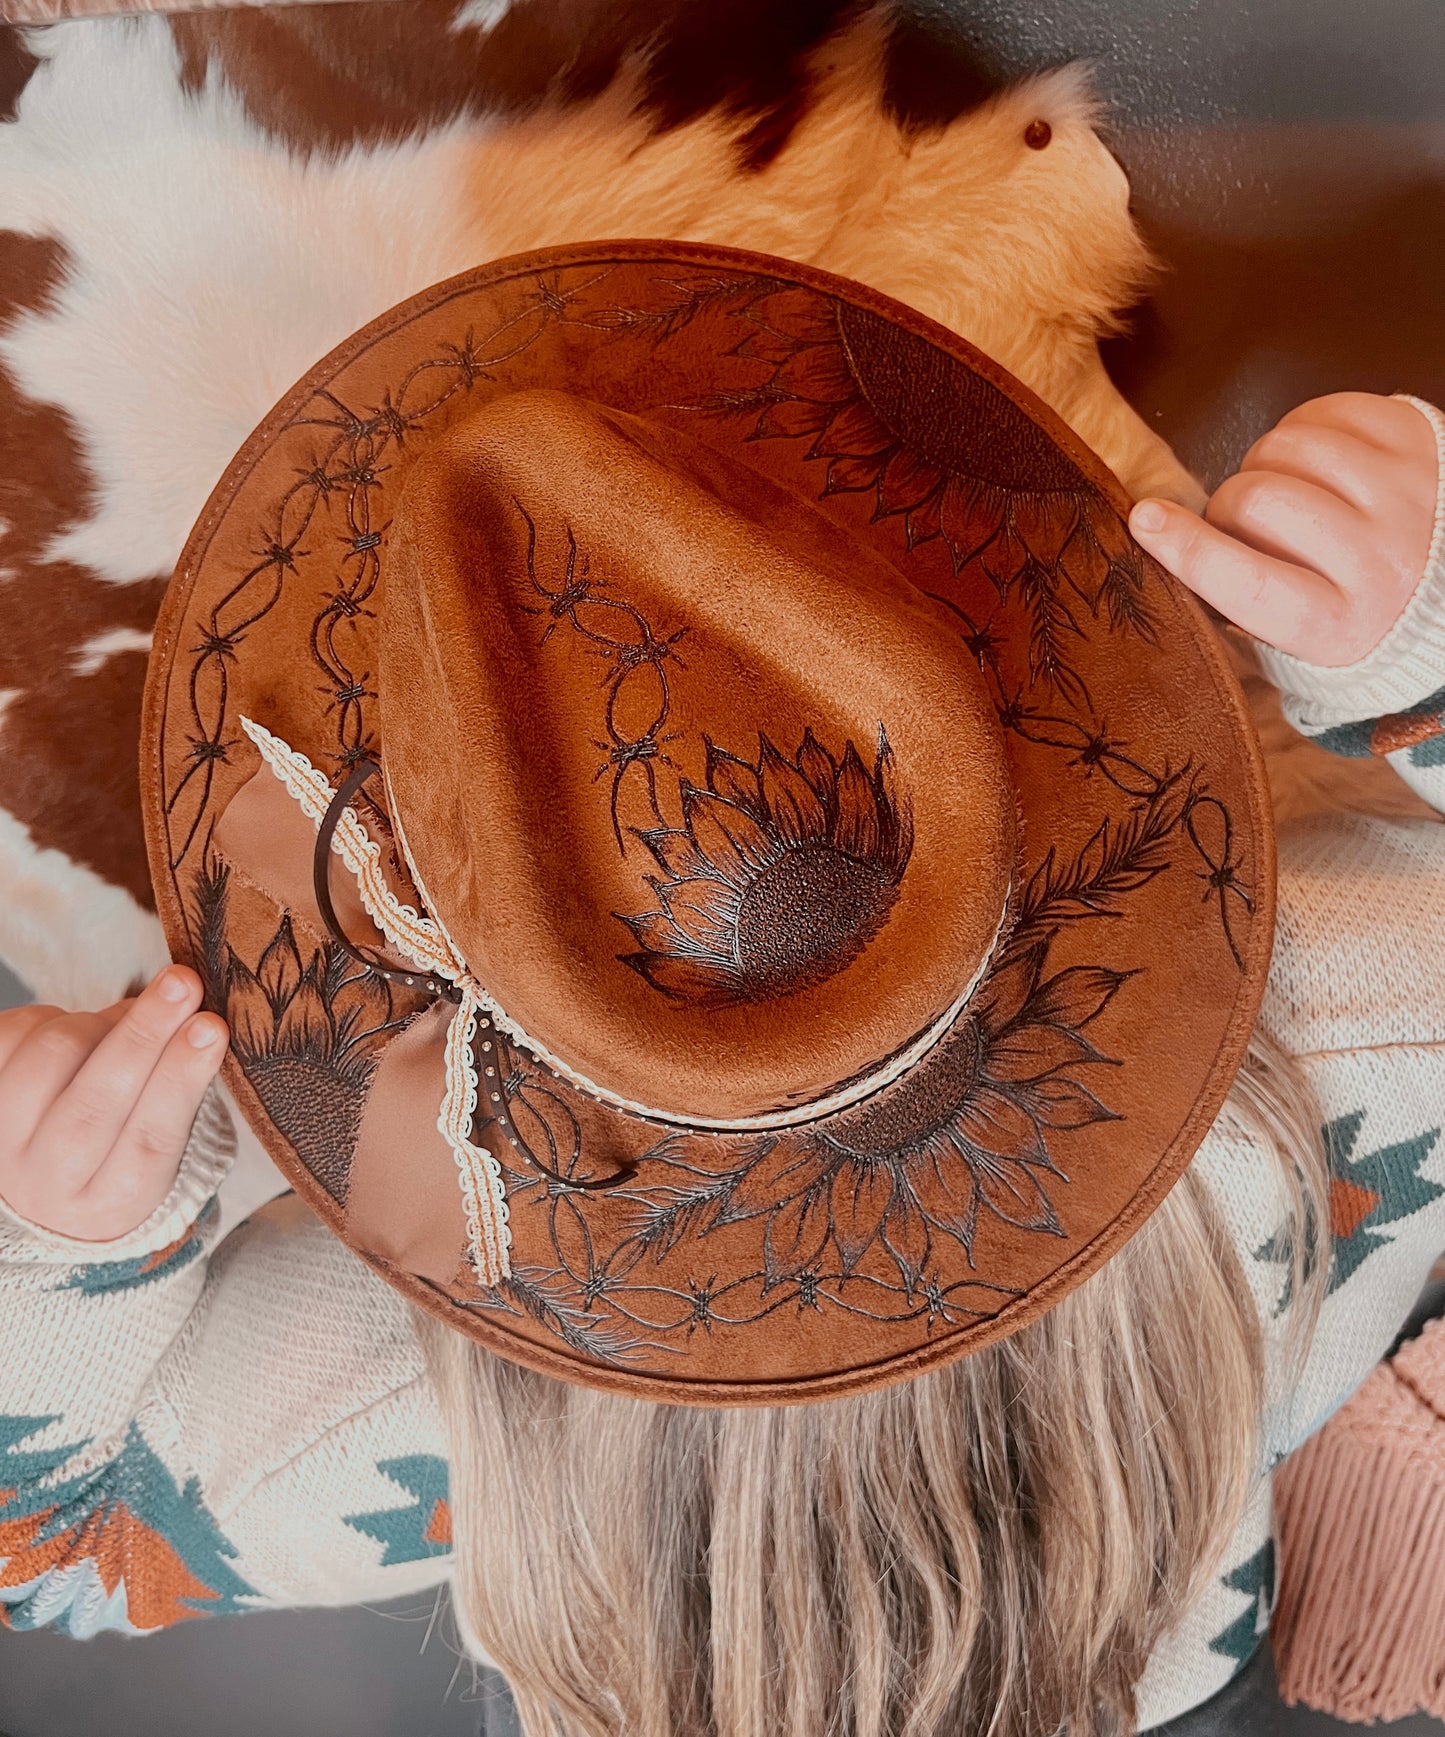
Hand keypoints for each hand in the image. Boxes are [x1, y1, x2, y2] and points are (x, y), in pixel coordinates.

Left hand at [0, 967, 227, 1241]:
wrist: (37, 1197)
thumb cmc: (114, 1157)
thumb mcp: (158, 1153)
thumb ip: (176, 1095)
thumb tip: (192, 1018)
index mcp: (116, 1201)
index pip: (151, 1139)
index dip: (180, 1078)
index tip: (210, 1027)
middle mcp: (51, 1183)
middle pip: (95, 1102)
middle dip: (145, 1032)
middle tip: (182, 983)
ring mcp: (3, 1145)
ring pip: (52, 1058)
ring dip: (100, 1022)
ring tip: (124, 1022)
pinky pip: (11, 1036)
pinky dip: (52, 1017)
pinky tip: (73, 1031)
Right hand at [1128, 393, 1438, 665]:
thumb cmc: (1352, 616)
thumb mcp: (1298, 641)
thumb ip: (1236, 603)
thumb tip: (1160, 537)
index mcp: (1336, 626)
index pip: (1245, 581)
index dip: (1186, 547)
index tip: (1144, 518)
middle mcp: (1377, 563)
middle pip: (1256, 502)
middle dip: (1228, 505)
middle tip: (1241, 522)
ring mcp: (1403, 496)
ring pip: (1288, 447)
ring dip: (1263, 463)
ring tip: (1280, 488)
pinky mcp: (1418, 443)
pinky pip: (1329, 410)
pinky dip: (1302, 426)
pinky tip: (1309, 458)